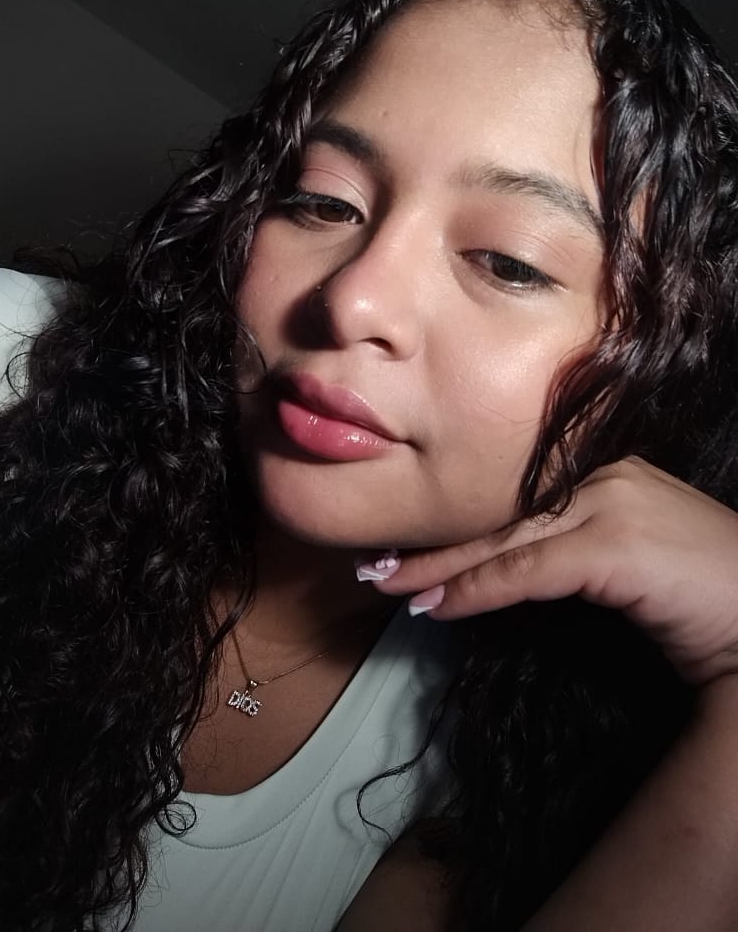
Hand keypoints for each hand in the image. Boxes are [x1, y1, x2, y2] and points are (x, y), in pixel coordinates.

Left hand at [360, 457, 737, 686]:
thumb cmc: (706, 598)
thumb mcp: (633, 561)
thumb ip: (578, 553)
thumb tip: (508, 574)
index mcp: (607, 473)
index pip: (516, 503)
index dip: (461, 529)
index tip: (410, 550)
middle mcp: (604, 477)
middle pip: (500, 517)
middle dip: (435, 545)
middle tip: (376, 564)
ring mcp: (610, 505)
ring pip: (503, 540)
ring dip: (440, 569)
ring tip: (389, 587)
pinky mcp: (613, 545)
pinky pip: (526, 570)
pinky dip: (477, 590)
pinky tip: (438, 607)